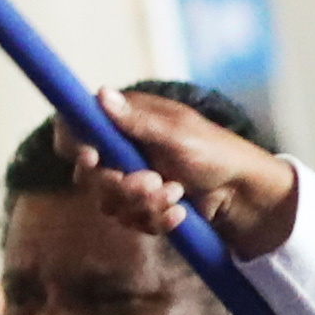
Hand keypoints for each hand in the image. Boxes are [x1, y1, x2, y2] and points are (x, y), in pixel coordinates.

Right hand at [82, 89, 301, 260]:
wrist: (241, 192)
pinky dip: (156, 219)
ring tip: (177, 194)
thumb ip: (138, 121)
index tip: (93, 159)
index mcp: (124, 122)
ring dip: (143, 203)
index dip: (74, 144)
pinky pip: (130, 220)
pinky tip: (180, 213)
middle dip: (121, 184)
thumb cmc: (216, 151)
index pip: (75, 127)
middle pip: (88, 175)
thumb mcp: (178, 133)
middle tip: (153, 182)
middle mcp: (120, 150)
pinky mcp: (140, 206)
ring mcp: (128, 179)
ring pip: (109, 202)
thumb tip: (101, 94)